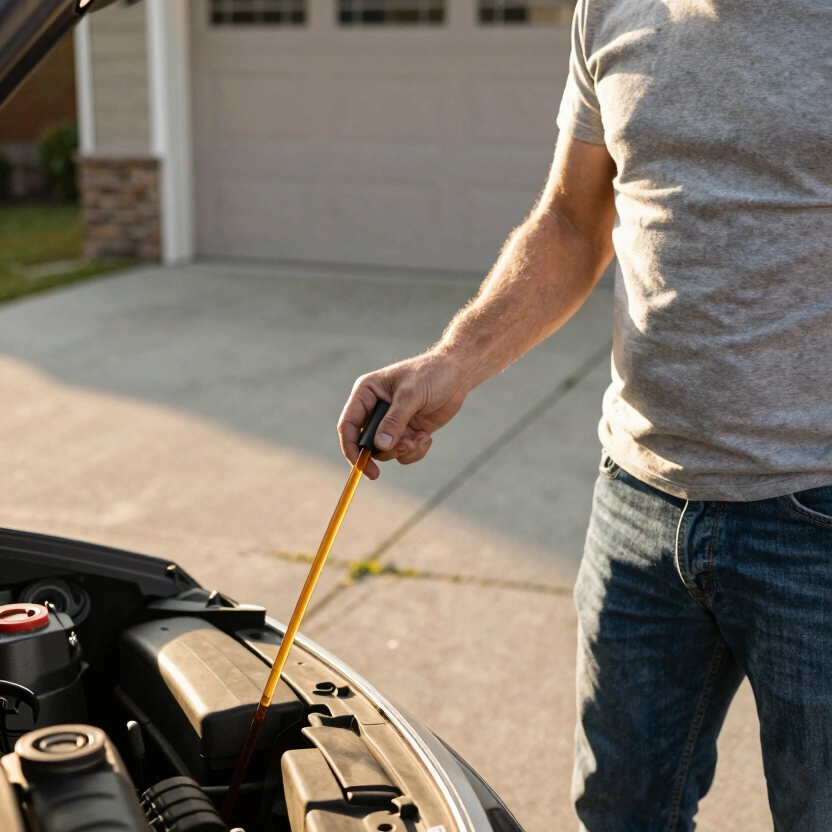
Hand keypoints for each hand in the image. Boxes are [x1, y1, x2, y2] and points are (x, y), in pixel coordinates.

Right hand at [338, 351, 466, 479]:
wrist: (457, 374)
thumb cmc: (431, 374)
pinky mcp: (408, 432)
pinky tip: (426, 437)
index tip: (360, 466)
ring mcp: (392, 422)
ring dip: (403, 451)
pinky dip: (415, 451)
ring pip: (386, 451)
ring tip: (421, 438)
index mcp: (367, 393)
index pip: (349, 425)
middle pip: (366, 443)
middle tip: (405, 449)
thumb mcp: (411, 395)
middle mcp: (375, 409)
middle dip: (385, 452)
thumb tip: (380, 446)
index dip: (351, 447)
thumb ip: (395, 420)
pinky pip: (404, 452)